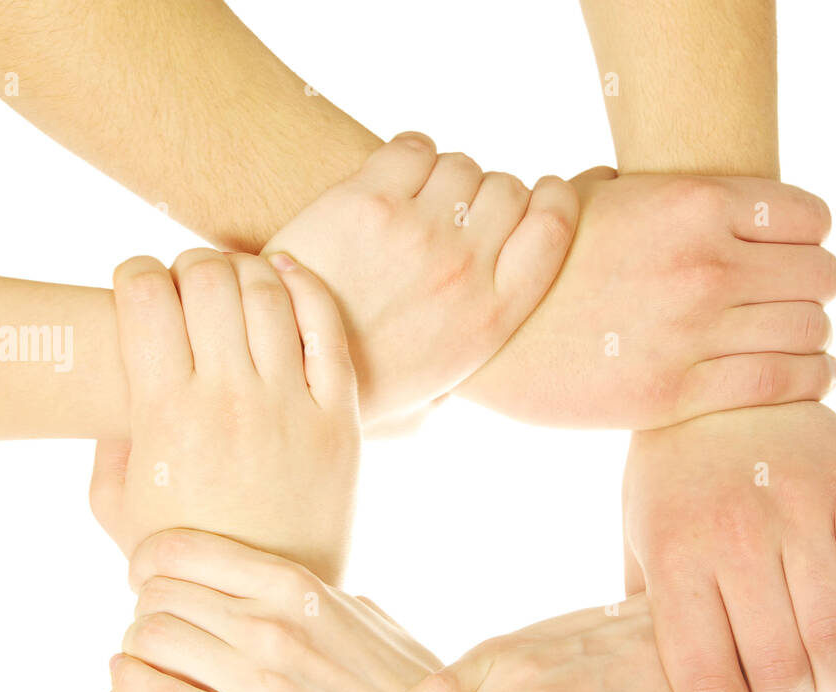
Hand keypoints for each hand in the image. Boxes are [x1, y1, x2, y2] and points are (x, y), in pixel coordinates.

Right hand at [88, 249, 358, 582]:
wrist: (262, 605)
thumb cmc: (183, 555)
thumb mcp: (115, 506)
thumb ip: (103, 437)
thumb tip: (115, 378)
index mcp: (166, 415)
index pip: (144, 294)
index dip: (133, 274)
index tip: (136, 287)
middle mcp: (230, 400)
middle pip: (207, 278)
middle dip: (187, 266)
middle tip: (186, 287)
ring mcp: (291, 406)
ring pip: (266, 289)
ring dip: (241, 270)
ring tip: (232, 287)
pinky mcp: (340, 418)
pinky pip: (327, 326)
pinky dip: (304, 286)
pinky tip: (285, 277)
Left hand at [108, 530, 439, 691]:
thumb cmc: (396, 683)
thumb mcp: (361, 616)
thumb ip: (306, 593)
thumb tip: (258, 579)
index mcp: (298, 586)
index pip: (182, 550)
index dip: (148, 559)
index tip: (146, 574)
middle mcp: (274, 628)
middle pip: (158, 593)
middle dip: (143, 604)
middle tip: (151, 620)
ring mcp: (263, 687)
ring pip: (149, 639)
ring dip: (136, 643)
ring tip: (146, 653)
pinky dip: (128, 683)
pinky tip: (126, 677)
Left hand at [263, 132, 578, 424]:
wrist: (280, 366)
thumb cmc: (356, 389)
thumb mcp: (432, 399)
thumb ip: (469, 365)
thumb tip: (485, 361)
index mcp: (493, 317)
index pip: (555, 225)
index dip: (554, 198)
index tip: (540, 194)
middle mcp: (466, 270)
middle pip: (508, 189)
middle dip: (488, 193)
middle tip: (457, 211)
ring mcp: (418, 232)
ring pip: (461, 165)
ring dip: (444, 176)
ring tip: (417, 201)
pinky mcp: (367, 202)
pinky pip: (413, 148)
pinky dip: (409, 155)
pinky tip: (390, 180)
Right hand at [462, 169, 835, 428]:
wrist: (488, 337)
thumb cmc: (543, 264)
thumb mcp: (596, 200)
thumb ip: (658, 192)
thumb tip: (698, 193)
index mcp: (692, 203)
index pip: (809, 217)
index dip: (813, 237)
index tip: (801, 253)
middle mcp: (705, 264)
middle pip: (821, 276)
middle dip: (816, 289)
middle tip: (802, 301)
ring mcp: (694, 332)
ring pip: (809, 331)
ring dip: (815, 336)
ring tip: (810, 342)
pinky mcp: (679, 393)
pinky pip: (782, 383)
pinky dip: (812, 379)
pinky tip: (815, 375)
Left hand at [623, 402, 835, 691]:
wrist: (727, 378)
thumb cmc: (674, 475)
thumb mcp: (639, 536)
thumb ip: (649, 611)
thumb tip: (657, 686)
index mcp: (676, 556)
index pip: (706, 677)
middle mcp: (738, 537)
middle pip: (782, 670)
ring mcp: (802, 512)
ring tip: (827, 684)